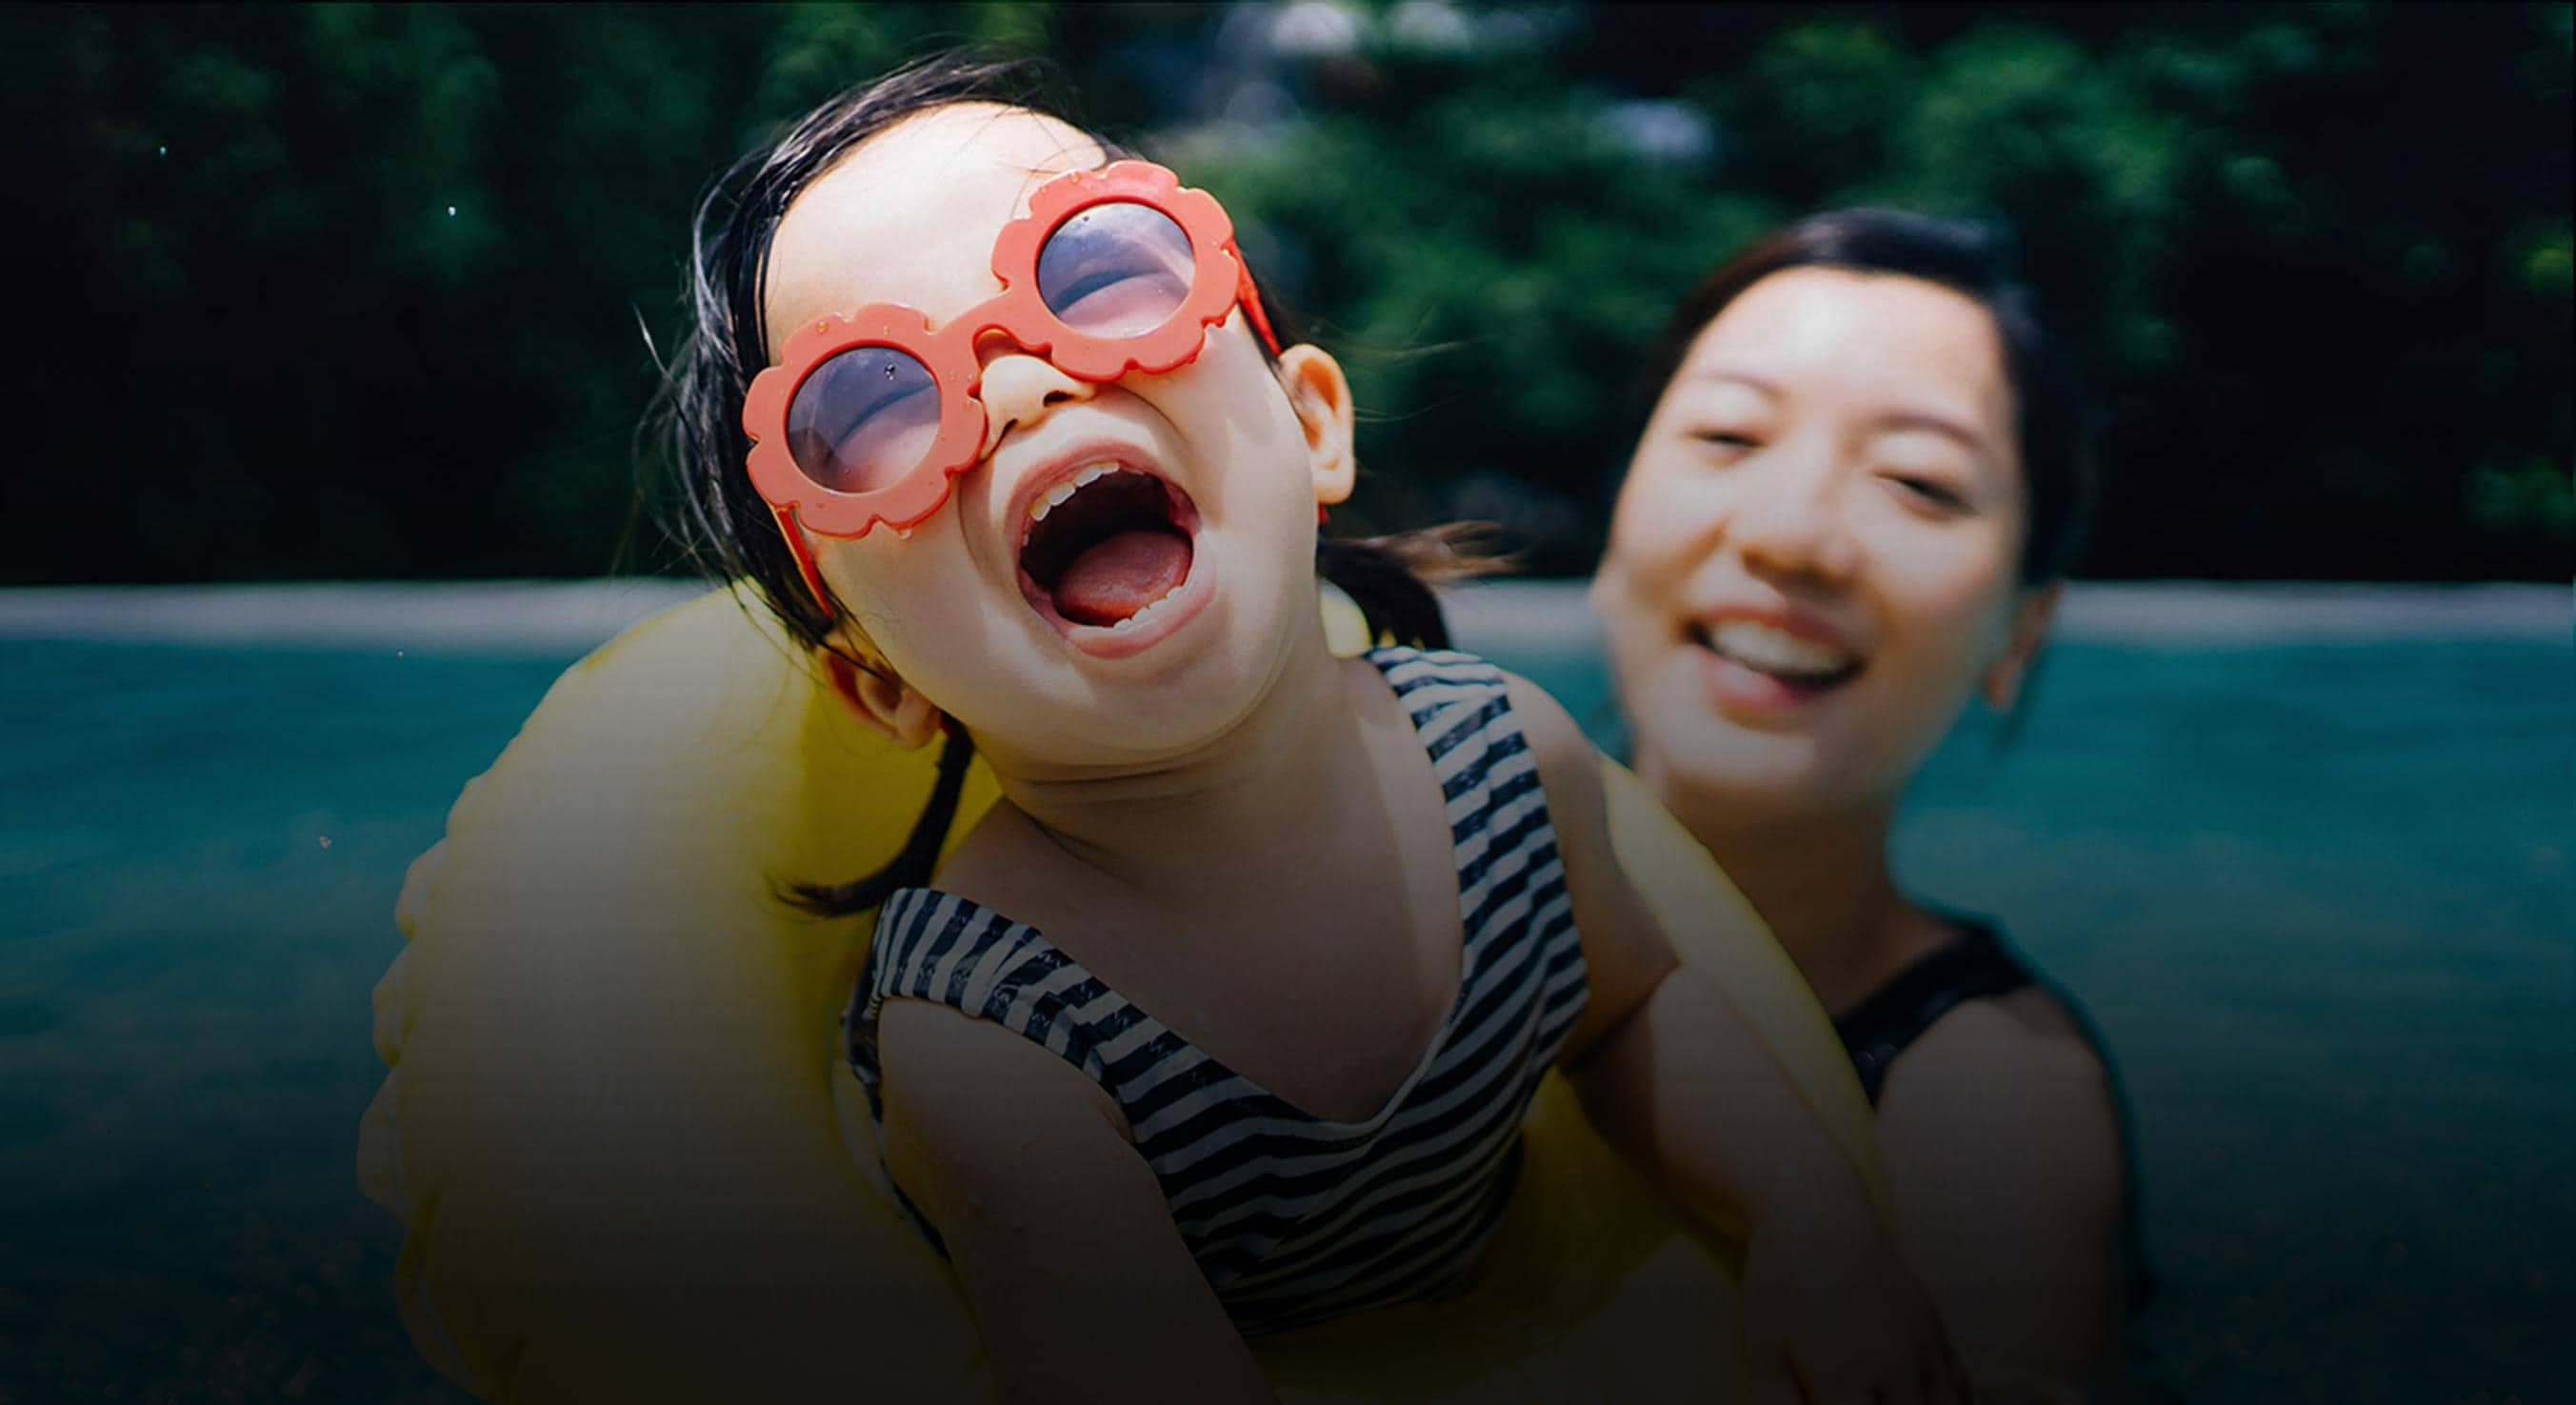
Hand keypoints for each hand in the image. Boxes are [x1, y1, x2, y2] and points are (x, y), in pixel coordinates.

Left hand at [1737, 1209, 1968, 1404]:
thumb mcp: (1761, 1350)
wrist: (1819, 1216)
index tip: (1826, 1404)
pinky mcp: (1938, 1333)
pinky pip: (1962, 1391)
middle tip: (1853, 1399)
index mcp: (1845, 1376)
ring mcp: (1924, 1349)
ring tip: (1883, 1400)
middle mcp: (1896, 1368)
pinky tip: (1916, 1403)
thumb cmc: (1780, 1286)